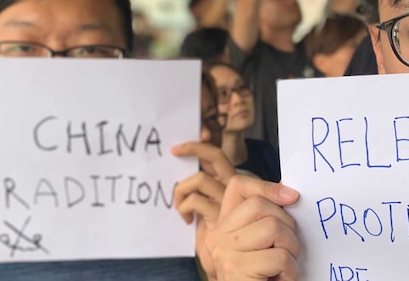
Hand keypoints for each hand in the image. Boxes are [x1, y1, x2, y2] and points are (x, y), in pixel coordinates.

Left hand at [172, 142, 236, 278]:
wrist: (226, 261)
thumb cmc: (215, 235)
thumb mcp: (208, 207)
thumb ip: (202, 190)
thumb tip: (183, 170)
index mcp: (231, 183)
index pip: (217, 156)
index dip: (200, 146)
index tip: (180, 147)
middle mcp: (233, 188)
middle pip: (215, 156)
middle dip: (194, 148)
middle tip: (175, 150)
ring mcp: (229, 200)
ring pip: (200, 179)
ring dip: (181, 189)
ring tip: (180, 205)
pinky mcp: (221, 216)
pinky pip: (196, 201)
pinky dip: (184, 208)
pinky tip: (187, 220)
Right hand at [206, 176, 300, 280]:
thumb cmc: (262, 278)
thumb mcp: (261, 244)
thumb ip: (266, 220)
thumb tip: (290, 194)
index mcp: (222, 226)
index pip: (239, 186)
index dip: (267, 186)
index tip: (293, 197)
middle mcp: (218, 236)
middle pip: (260, 205)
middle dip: (287, 225)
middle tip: (288, 249)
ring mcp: (224, 252)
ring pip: (273, 228)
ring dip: (291, 249)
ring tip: (284, 266)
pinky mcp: (237, 269)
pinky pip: (279, 257)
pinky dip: (290, 271)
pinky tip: (281, 280)